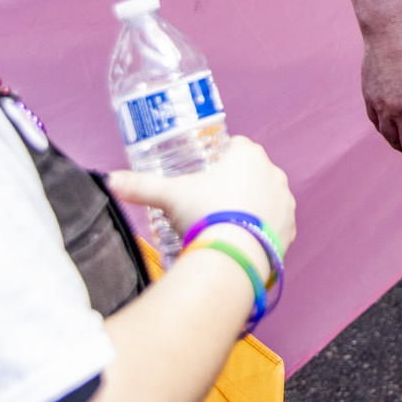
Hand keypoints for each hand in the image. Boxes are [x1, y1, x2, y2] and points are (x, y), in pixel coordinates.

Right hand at [109, 134, 296, 253]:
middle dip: (236, 182)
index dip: (221, 156)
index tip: (208, 171)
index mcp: (249, 155)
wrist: (232, 256)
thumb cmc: (204, 215)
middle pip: (253, 171)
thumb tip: (111, 180)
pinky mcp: (290, 228)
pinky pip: (276, 224)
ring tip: (226, 223)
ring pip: (267, 196)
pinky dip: (262, 229)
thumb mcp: (169, 196)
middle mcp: (273, 173)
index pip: (237, 145)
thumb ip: (141, 186)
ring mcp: (285, 201)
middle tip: (211, 201)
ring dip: (252, 205)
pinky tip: (243, 240)